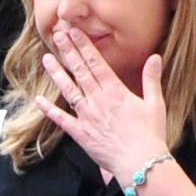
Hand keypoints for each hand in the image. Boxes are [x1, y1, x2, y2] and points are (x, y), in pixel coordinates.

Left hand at [37, 22, 172, 190]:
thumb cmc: (150, 135)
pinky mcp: (81, 134)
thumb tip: (155, 58)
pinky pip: (61, 120)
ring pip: (68, 90)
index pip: (97, 63)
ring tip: (46, 59)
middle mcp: (99, 100)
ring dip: (57, 74)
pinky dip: (49, 110)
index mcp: (116, 92)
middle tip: (57, 35)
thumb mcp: (156, 104)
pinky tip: (39, 99)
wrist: (141, 163)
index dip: (84, 46)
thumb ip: (151, 79)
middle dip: (68, 51)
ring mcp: (87, 117)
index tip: (74, 32)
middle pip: (80, 71)